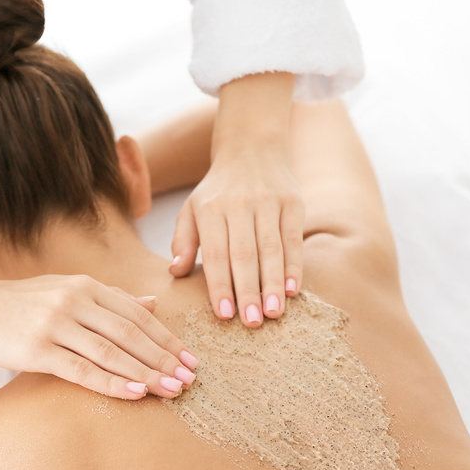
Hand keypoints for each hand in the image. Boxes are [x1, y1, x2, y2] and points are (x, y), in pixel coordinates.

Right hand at [0, 274, 197, 399]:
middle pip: (131, 333)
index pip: (138, 315)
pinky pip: (82, 369)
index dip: (167, 339)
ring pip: (112, 352)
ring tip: (170, 390)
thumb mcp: (66, 290)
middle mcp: (75, 300)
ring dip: (145, 373)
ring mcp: (56, 324)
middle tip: (189, 380)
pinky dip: (112, 382)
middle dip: (164, 359)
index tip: (190, 360)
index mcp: (86, 286)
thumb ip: (110, 299)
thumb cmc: (17, 304)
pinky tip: (134, 393)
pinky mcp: (37, 349)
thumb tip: (152, 303)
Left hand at [169, 148, 303, 326]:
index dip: (220, 285)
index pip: (215, 254)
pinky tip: (293, 290)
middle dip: (248, 291)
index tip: (224, 315)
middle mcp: (239, 204)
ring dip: (273, 284)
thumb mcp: (192, 208)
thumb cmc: (217, 190)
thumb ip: (183, 240)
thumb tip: (175, 272)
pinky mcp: (293, 202)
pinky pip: (294, 239)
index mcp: (210, 208)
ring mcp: (268, 202)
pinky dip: (294, 266)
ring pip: (271, 249)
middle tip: (252, 323)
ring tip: (274, 313)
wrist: (251, 146)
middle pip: (244, 255)